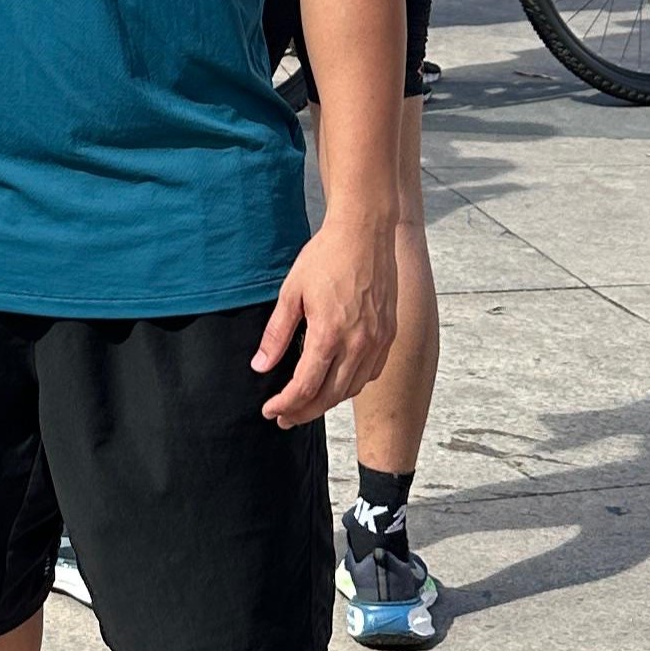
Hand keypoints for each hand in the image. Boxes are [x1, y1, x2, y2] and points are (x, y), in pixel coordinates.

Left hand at [254, 209, 397, 426]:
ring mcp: (378, 340)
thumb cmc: (325, 256)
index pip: (305, 386)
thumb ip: (277, 334)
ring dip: (328, 402)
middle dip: (304, 412)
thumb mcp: (291, 292)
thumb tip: (260, 366)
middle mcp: (358, 342)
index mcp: (329, 333)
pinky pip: (371, 372)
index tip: (269, 410)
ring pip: (352, 388)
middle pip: (330, 395)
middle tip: (283, 418)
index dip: (285, 404)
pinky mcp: (389, 333)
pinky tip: (337, 384)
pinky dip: (352, 385)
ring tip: (306, 405)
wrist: (365, 232)